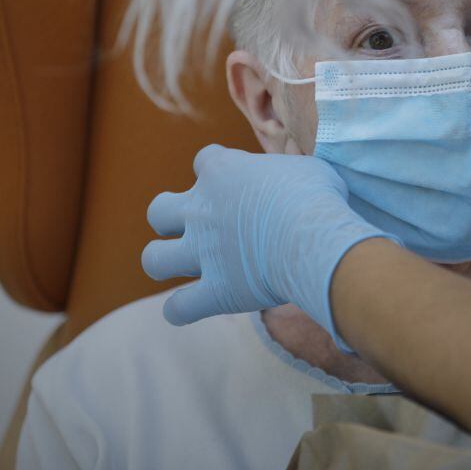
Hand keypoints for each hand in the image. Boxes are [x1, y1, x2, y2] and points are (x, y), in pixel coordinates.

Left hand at [141, 145, 398, 342]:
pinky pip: (178, 308)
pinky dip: (182, 310)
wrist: (311, 236)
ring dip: (165, 263)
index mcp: (223, 171)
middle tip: (199, 227)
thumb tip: (298, 186)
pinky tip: (195, 306)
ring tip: (186, 265)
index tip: (241, 182)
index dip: (218, 169)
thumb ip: (287, 175)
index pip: (205, 159)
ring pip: (154, 259)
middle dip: (169, 219)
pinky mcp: (214, 291)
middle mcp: (202, 211)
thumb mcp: (306, 169)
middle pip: (159, 210)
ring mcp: (203, 252)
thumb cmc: (316, 196)